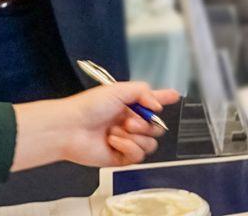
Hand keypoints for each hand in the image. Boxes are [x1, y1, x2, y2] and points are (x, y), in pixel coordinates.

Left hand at [12, 82, 179, 170]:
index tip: (176, 95)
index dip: (164, 98)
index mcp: (130, 104)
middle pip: (156, 127)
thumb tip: (158, 106)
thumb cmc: (91, 105)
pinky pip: (137, 155)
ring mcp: (127, 141)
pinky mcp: (121, 157)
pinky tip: (113, 141)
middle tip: (130, 121)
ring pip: (150, 143)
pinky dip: (127, 147)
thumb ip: (143, 92)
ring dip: (135, 137)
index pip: (152, 100)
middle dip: (147, 124)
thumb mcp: (118, 89)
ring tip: (118, 131)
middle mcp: (131, 122)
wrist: (71, 128)